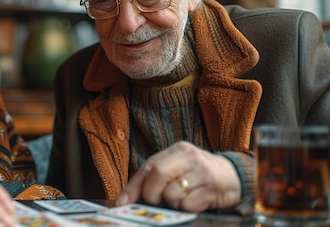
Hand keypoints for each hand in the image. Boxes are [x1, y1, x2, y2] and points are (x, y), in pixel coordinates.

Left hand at [115, 141, 240, 211]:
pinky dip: (187, 208)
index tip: (122, 203)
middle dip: (152, 194)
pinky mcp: (213, 188)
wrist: (234, 177)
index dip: (133, 187)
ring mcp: (202, 171)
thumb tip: (126, 200)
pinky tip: (195, 201)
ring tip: (182, 198)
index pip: (148, 166)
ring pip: (172, 193)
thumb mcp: (177, 169)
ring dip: (172, 203)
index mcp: (176, 150)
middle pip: (158, 174)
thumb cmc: (197, 175)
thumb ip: (154, 179)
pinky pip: (188, 204)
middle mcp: (189, 156)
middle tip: (157, 202)